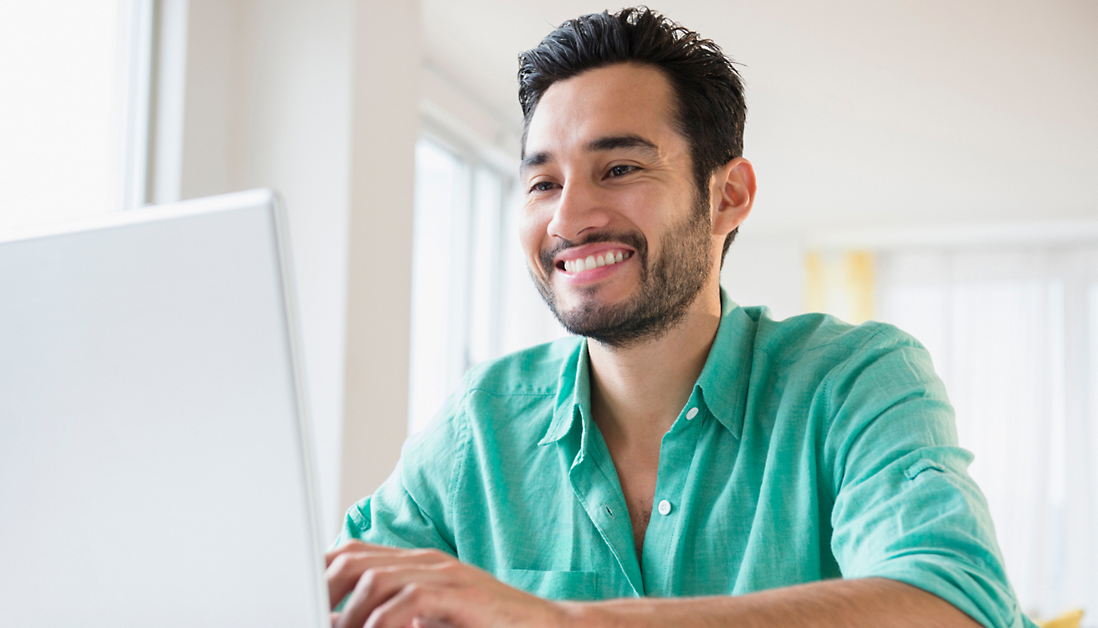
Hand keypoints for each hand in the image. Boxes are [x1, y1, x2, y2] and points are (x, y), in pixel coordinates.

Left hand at [325, 540, 569, 627]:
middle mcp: (426, 563)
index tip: (300, 595)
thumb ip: (393, 617)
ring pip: (375, 578)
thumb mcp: (430, 621)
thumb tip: (344, 623)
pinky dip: (382, 622)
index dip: (320, 571)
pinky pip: (408, 601)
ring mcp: (445, 574)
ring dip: (351, 613)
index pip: (354, 554)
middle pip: (356, 559)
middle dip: (324, 588)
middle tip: (311, 614)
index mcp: (416, 565)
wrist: (546, 627)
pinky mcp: (461, 594)